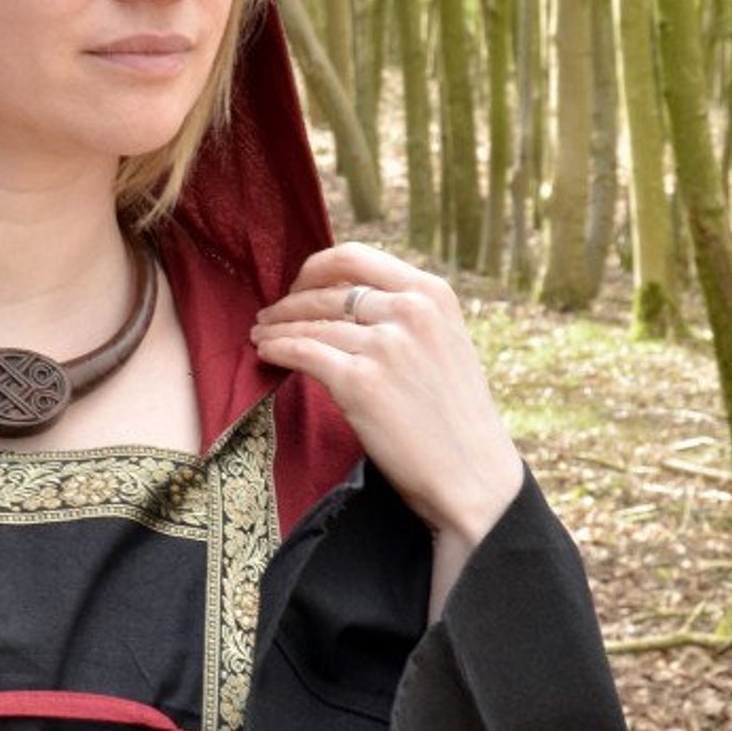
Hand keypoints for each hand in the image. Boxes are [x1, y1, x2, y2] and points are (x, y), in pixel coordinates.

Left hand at [250, 242, 523, 553]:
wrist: (471, 473)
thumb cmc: (454, 416)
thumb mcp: (444, 342)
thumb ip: (406, 315)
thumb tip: (348, 299)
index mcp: (431, 293)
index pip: (355, 257)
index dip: (315, 268)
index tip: (299, 286)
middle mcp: (409, 310)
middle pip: (325, 290)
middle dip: (288, 302)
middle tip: (268, 316)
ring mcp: (384, 345)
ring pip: (308, 322)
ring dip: (275, 327)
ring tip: (260, 335)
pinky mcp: (360, 382)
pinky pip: (302, 353)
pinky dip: (277, 350)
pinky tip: (266, 353)